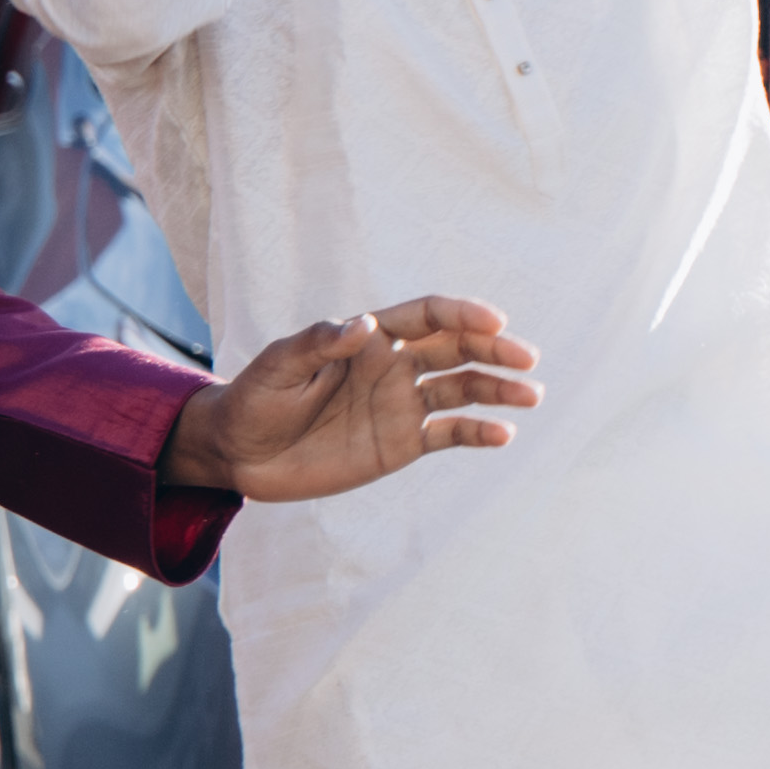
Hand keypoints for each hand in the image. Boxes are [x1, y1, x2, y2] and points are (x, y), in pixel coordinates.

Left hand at [160, 297, 540, 500]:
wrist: (239, 455)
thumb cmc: (253, 399)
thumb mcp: (276, 366)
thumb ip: (317, 342)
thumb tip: (364, 326)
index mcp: (369, 338)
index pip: (427, 316)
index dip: (462, 314)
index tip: (493, 321)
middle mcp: (394, 367)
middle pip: (456, 349)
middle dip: (494, 350)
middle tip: (526, 359)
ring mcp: (402, 405)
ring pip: (463, 389)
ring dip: (498, 389)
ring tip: (530, 396)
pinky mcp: (402, 443)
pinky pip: (449, 433)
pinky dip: (478, 433)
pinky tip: (502, 435)